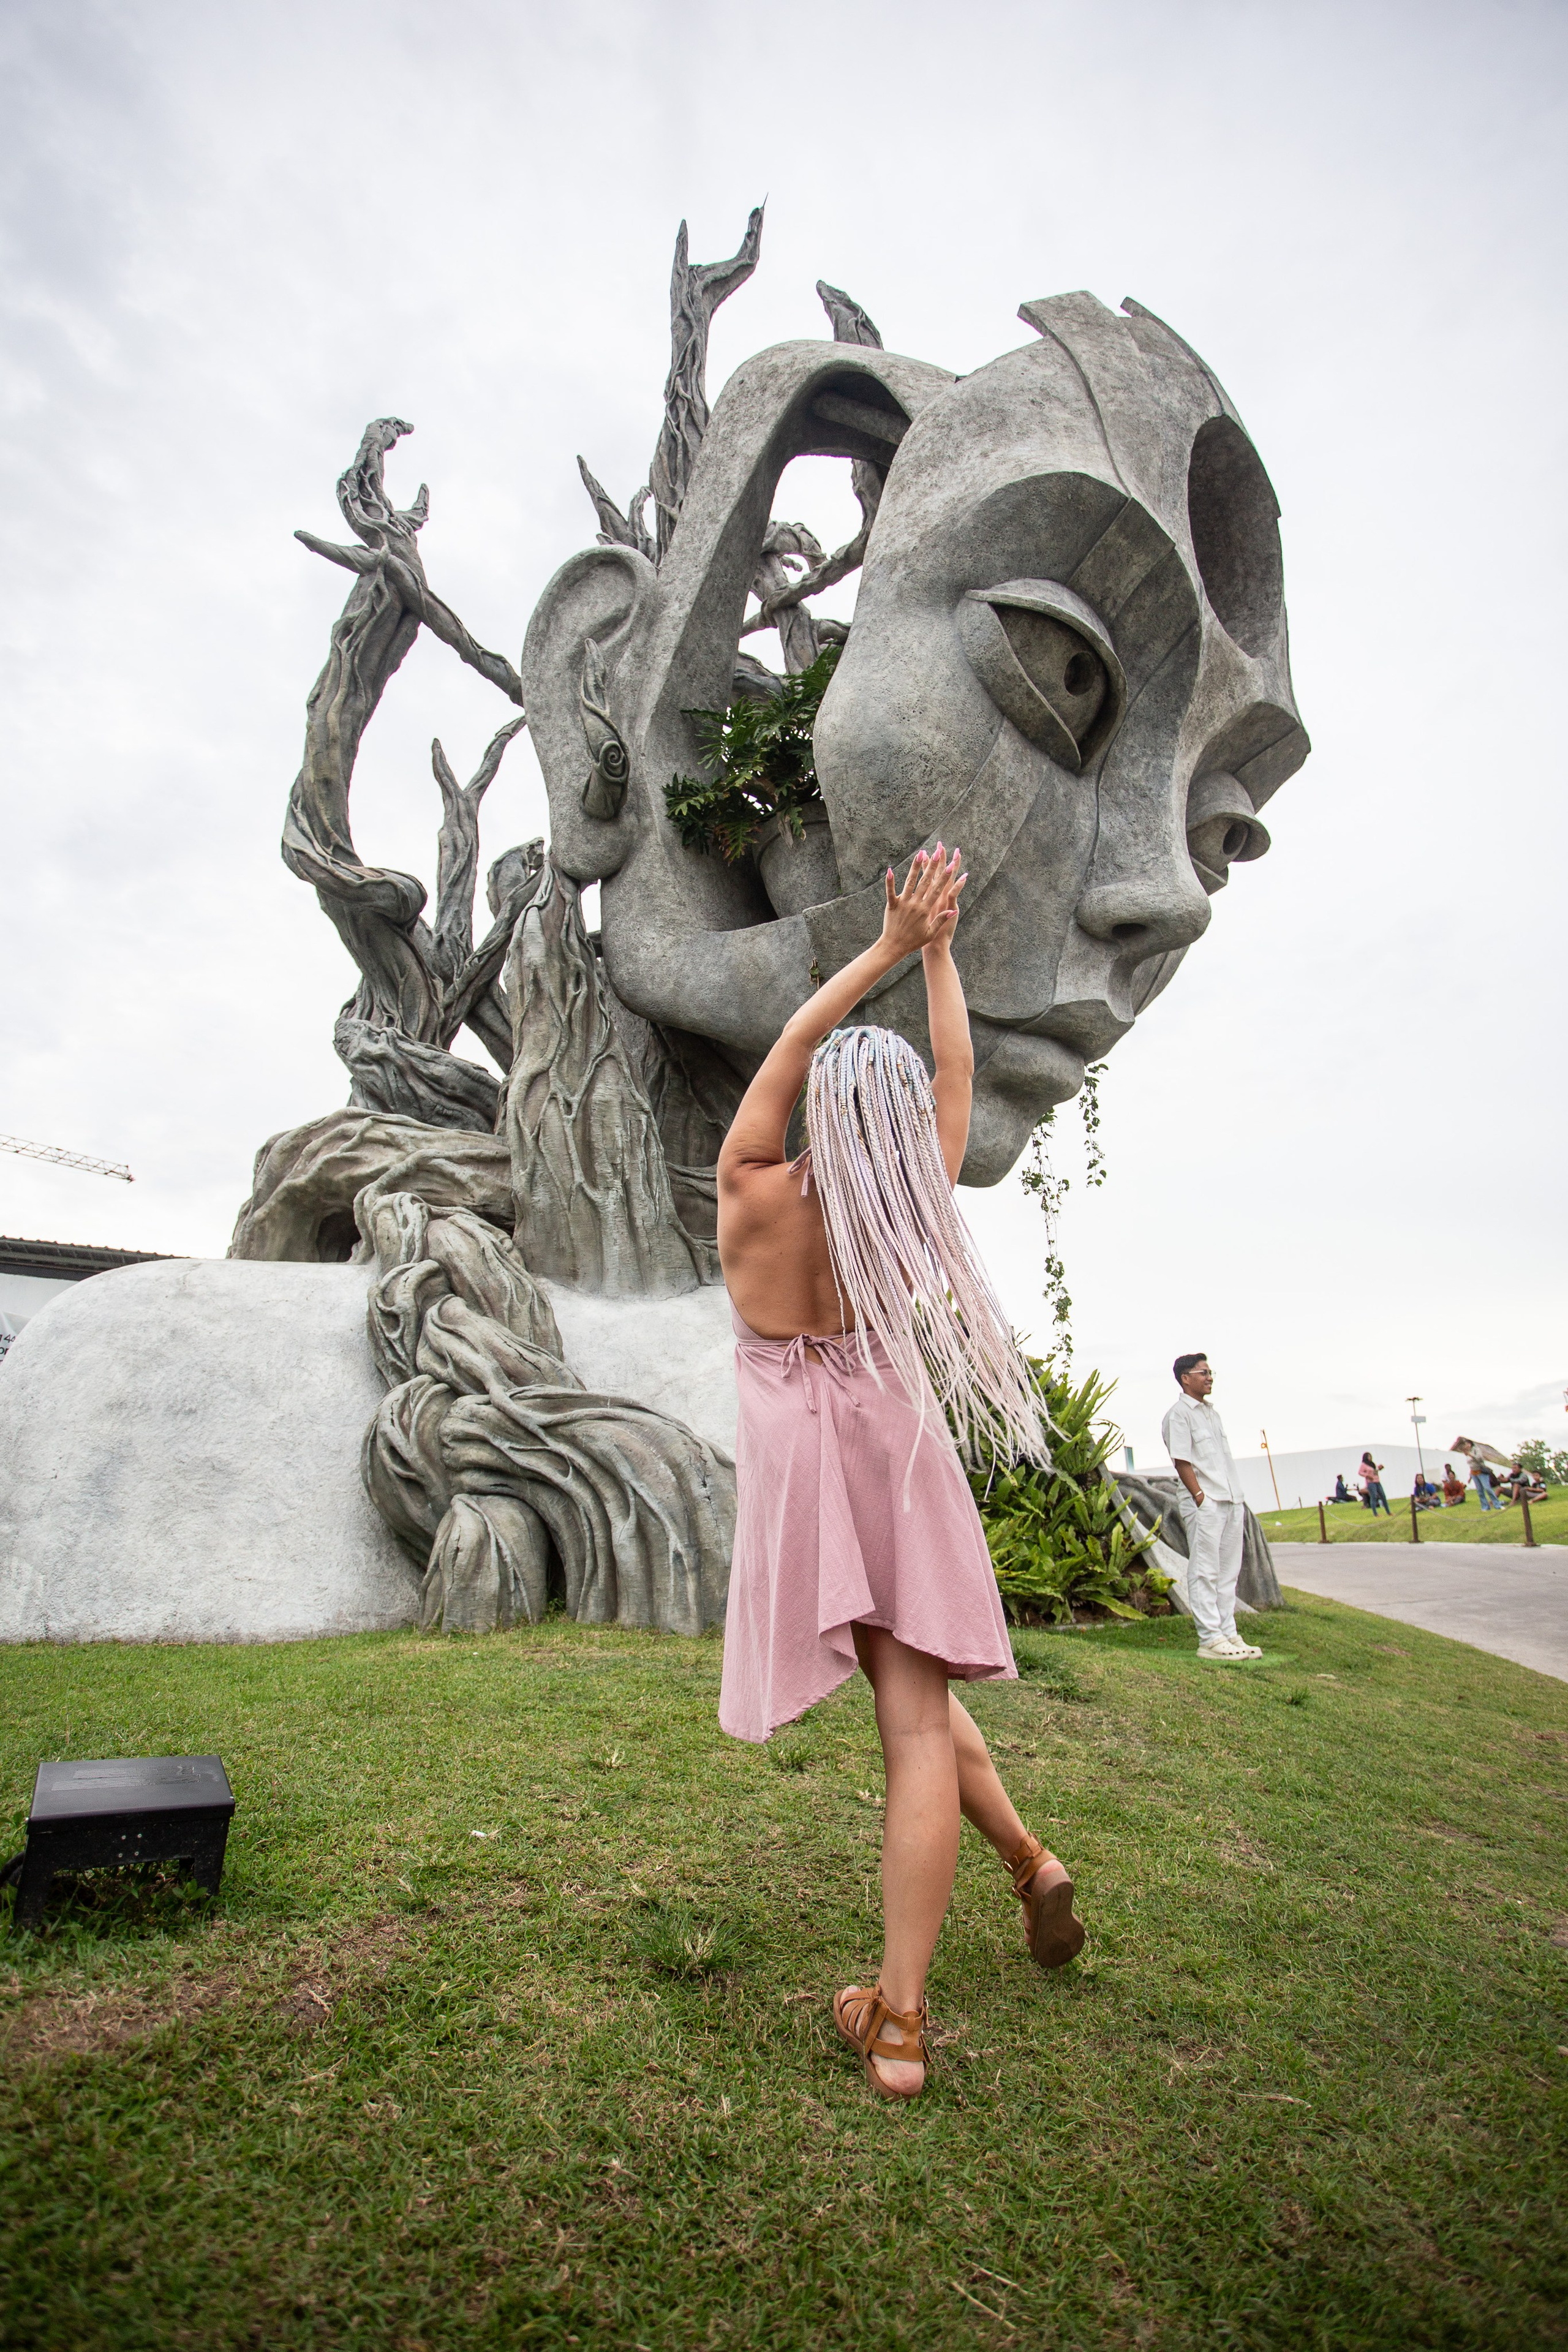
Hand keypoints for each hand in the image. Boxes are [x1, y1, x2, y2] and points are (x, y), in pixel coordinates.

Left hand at [880, 844, 965, 960]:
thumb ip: (940, 920)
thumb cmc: (914, 941)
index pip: (937, 890)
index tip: (951, 865)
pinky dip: (890, 881)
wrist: (894, 947)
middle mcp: (915, 904)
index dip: (945, 877)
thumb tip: (953, 910)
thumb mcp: (930, 933)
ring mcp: (903, 903)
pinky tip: (890, 870)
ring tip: (921, 854)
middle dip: (933, 866)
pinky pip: (890, 891)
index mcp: (925, 910)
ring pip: (910, 882)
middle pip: (925, 882)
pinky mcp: (891, 905)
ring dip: (915, 867)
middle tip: (938, 852)